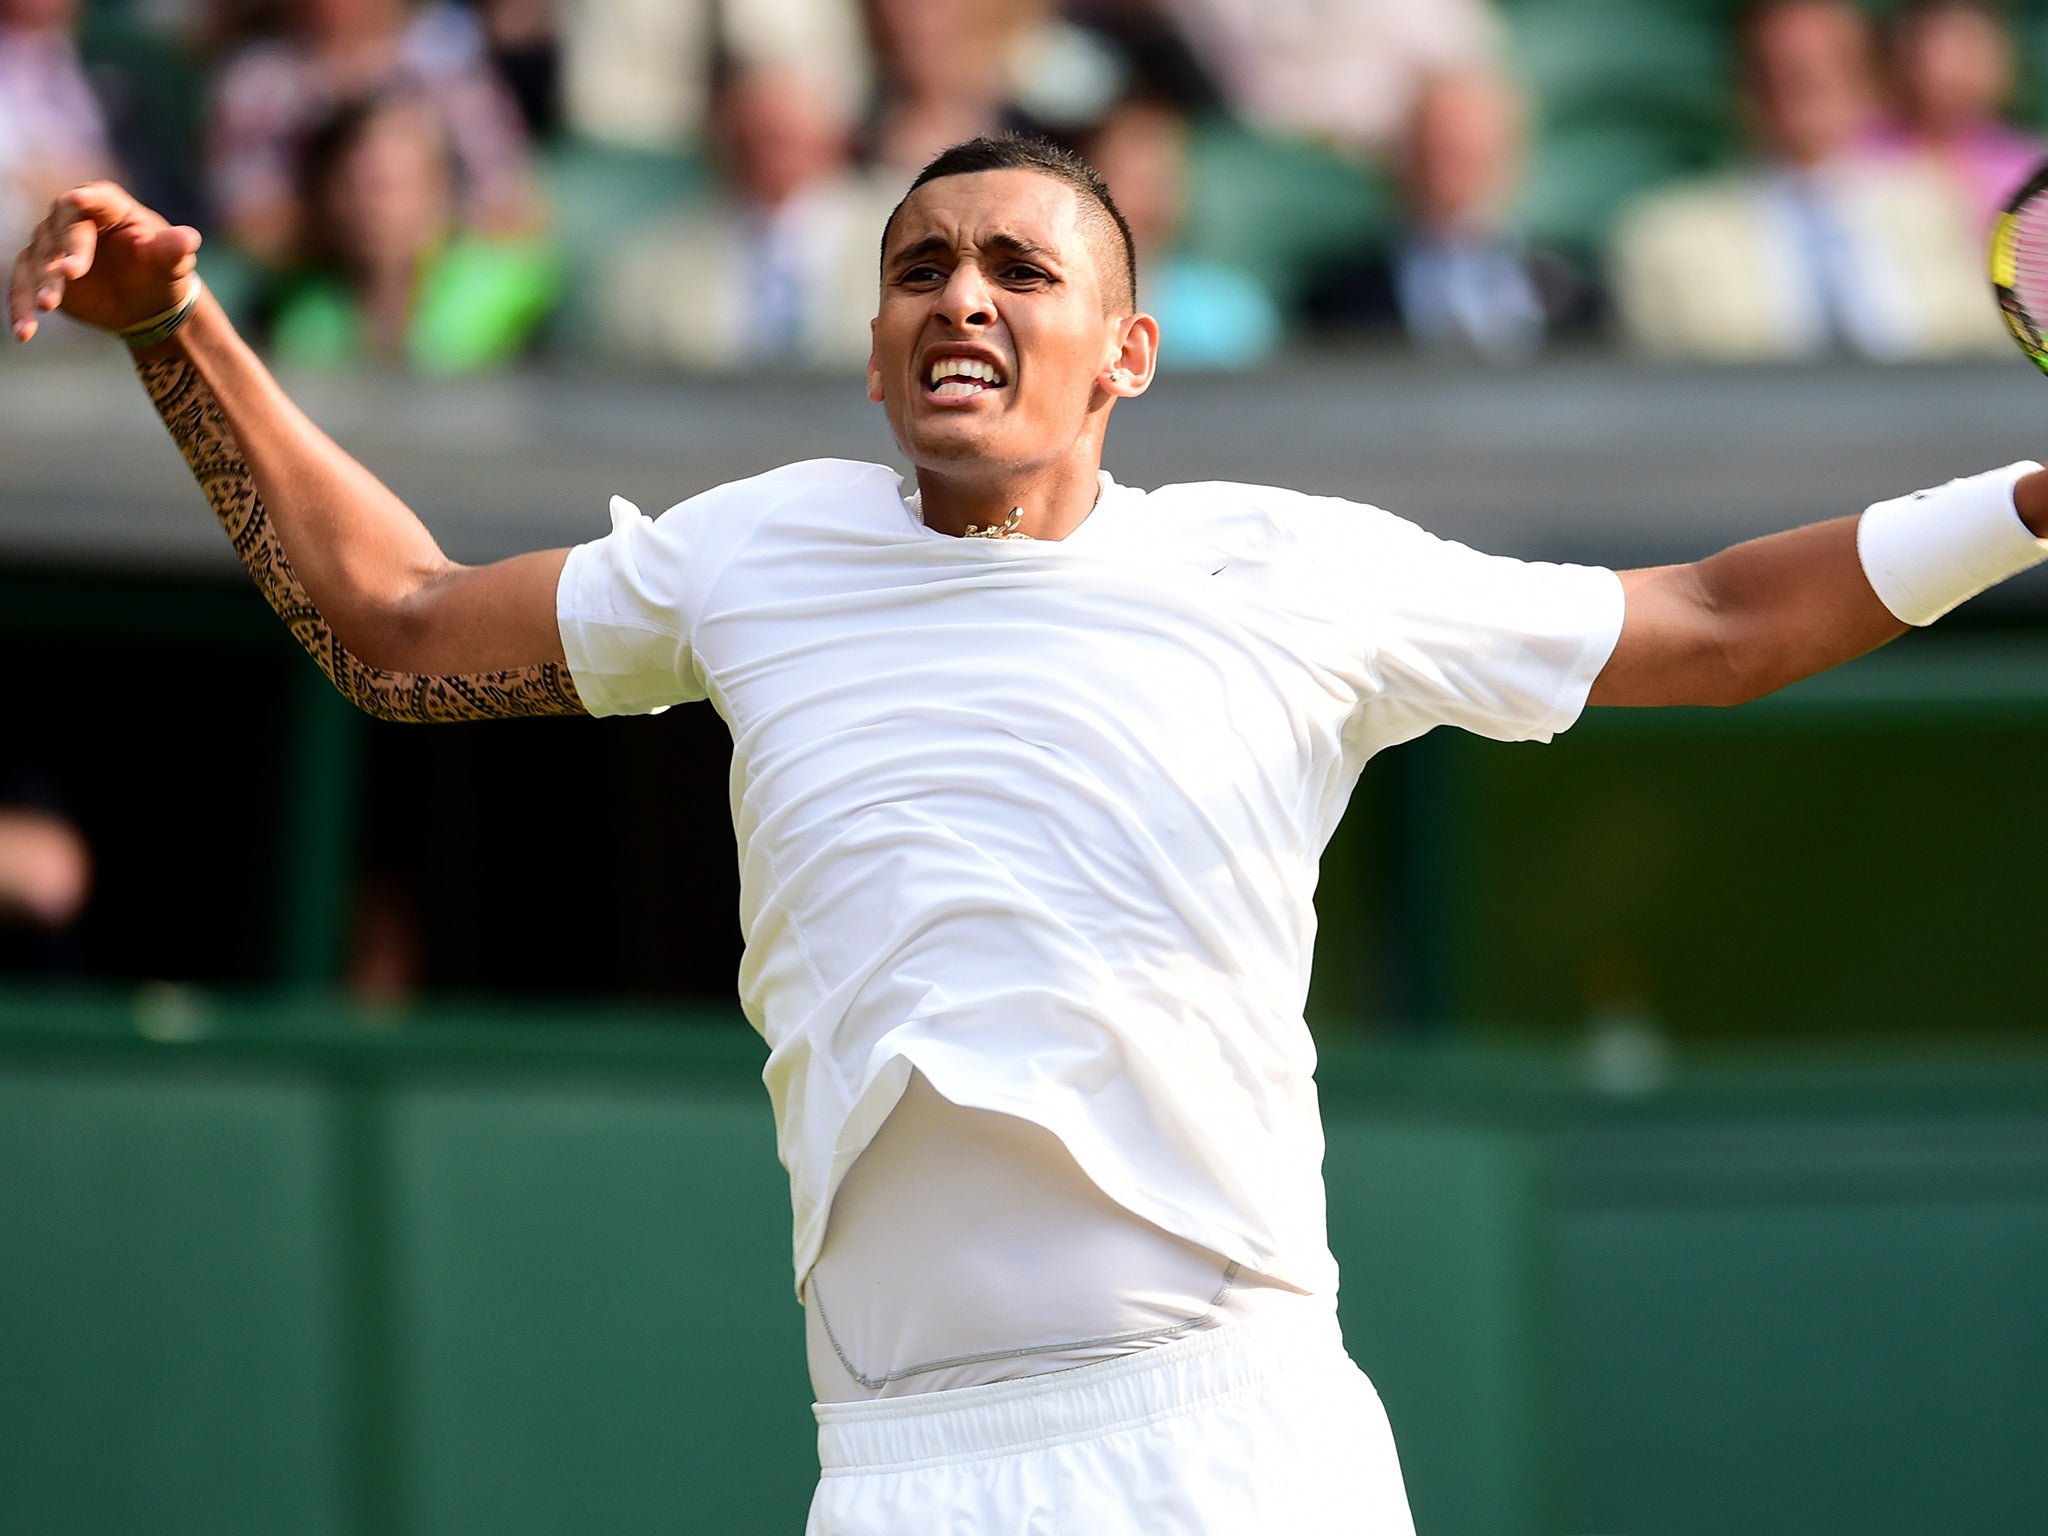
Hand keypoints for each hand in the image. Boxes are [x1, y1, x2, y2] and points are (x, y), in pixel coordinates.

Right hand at [8, 182, 200, 343]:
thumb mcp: (173, 263)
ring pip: (38, 260)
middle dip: (64, 251)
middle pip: (62, 229)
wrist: (146, 303)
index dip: (87, 199)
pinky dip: (21, 307)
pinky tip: (24, 332)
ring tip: (47, 307)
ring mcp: (51, 244)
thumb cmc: (161, 272)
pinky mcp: (38, 271)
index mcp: (109, 207)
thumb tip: (189, 239)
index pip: (96, 199)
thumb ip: (175, 250)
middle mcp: (73, 218)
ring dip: (40, 283)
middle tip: (69, 274)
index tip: (78, 199)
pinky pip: (23, 286)